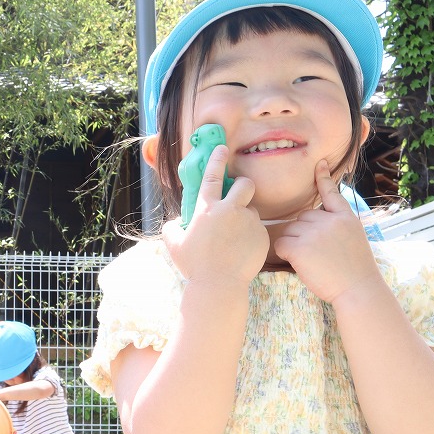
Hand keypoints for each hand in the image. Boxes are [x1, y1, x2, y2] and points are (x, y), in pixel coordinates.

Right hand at [162, 144, 265, 285]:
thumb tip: (176, 222)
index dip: (216, 159)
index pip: (212, 176)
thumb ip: (172, 228)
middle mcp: (230, 210)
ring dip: (244, 218)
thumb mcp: (174, 246)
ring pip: (251, 211)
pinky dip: (251, 237)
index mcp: (207, 209)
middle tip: (239, 196)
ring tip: (234, 239)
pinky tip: (241, 252)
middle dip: (243, 186)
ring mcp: (248, 223)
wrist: (219, 286)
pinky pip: (258, 230)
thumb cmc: (195, 266)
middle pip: (245, 184)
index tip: (221, 148)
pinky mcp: (262, 236)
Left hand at [272, 161, 381, 304]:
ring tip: (313, 260)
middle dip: (303, 233)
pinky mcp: (300, 247)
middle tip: (319, 254)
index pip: (331, 193)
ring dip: (294, 244)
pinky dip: (284, 254)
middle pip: (302, 218)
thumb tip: (313, 218)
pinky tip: (299, 263)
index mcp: (345, 217)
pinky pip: (280, 244)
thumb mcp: (354, 237)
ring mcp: (314, 232)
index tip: (319, 162)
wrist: (358, 288)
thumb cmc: (355, 270)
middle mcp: (329, 220)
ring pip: (289, 231)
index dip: (323, 178)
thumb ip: (337, 224)